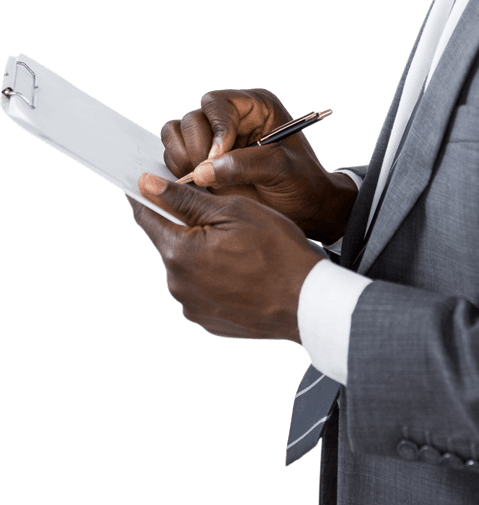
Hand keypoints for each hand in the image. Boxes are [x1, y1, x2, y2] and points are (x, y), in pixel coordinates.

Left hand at [131, 173, 324, 342]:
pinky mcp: (207, 321)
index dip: (147, 195)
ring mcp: (191, 307)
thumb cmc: (276, 249)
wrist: (307, 302)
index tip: (151, 183)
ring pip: (186, 266)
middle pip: (169, 241)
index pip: (145, 216)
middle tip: (224, 217)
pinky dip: (214, 276)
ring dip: (201, 252)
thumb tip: (146, 184)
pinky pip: (201, 289)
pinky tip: (242, 271)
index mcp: (178, 253)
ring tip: (240, 248)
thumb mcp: (233, 210)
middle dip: (187, 225)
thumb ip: (184, 198)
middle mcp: (176, 284)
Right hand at [160, 88, 356, 243]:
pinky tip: (198, 187)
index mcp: (255, 108)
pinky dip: (178, 171)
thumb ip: (244, 165)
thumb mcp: (282, 170)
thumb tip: (202, 171)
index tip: (218, 156)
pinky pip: (174, 156)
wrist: (306, 210)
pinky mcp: (202, 162)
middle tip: (207, 175)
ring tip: (204, 182)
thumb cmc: (302, 184)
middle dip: (196, 148)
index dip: (215, 128)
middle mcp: (231, 119)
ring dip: (183, 159)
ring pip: (176, 135)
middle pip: (192, 120)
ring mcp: (213, 140)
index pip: (217, 103)